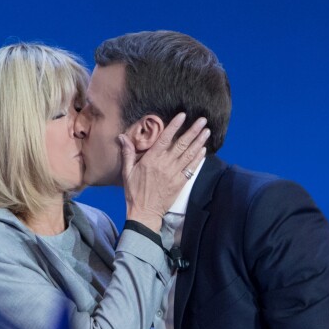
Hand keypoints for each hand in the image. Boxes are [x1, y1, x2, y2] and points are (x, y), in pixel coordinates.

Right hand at [121, 113, 208, 231]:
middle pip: (182, 144)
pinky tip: (203, 149)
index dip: (174, 126)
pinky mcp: (180, 183)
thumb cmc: (134, 192)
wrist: (144, 212)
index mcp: (151, 160)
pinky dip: (198, 158)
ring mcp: (174, 174)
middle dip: (193, 131)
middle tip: (203, 120)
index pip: (165, 138)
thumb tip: (122, 136)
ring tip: (207, 131)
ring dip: (199, 142)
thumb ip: (127, 153)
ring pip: (189, 154)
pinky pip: (191, 168)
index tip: (183, 115)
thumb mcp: (127, 172)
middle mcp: (165, 164)